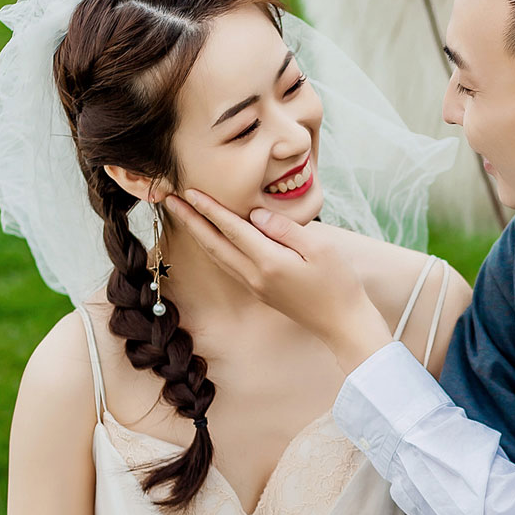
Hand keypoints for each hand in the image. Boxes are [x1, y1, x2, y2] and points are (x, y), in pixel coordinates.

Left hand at [164, 191, 392, 371]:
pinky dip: (214, 248)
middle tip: (170, 200)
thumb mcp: (320, 248)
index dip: (210, 209)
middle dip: (191, 221)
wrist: (344, 323)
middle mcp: (255, 276)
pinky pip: (229, 265)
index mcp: (269, 262)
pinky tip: (210, 239)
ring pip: (218, 257)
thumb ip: (285, 229)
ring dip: (198, 235)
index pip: (232, 229)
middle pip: (214, 244)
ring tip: (184, 216)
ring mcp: (255, 286)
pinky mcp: (260, 291)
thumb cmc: (338, 283)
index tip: (190, 191)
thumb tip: (256, 215)